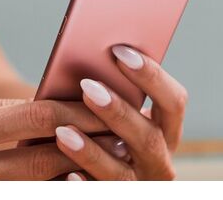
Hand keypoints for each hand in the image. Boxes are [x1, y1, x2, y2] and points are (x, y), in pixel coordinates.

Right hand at [0, 95, 123, 179]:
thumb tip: (41, 110)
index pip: (31, 119)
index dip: (74, 113)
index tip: (101, 106)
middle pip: (40, 160)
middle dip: (85, 147)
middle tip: (120, 137)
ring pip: (32, 188)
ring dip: (71, 175)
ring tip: (103, 162)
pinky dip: (39, 191)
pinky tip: (60, 182)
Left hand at [55, 45, 186, 180]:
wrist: (99, 171)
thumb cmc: (103, 128)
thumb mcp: (115, 112)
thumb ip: (113, 93)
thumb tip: (89, 56)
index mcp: (164, 131)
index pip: (173, 102)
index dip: (151, 76)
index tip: (119, 51)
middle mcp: (158, 160)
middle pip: (148, 138)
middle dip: (118, 111)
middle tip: (88, 87)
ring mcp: (137, 184)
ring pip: (120, 173)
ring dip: (92, 151)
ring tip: (63, 132)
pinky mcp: (112, 197)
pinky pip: (99, 193)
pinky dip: (83, 183)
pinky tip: (67, 173)